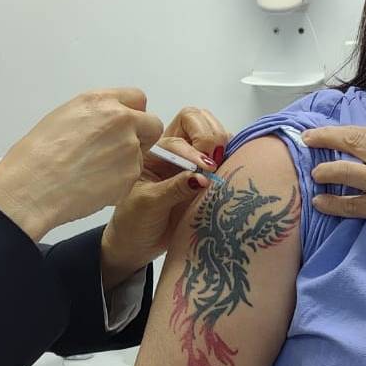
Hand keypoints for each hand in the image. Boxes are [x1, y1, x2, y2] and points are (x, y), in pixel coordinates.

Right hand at [0, 88, 164, 240]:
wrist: (32, 186)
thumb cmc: (37, 156)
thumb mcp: (63, 116)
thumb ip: (95, 114)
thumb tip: (107, 121)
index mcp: (100, 101)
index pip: (137, 98)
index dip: (134, 114)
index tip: (128, 124)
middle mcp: (120, 120)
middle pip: (152, 125)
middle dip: (143, 137)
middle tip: (120, 151)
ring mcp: (128, 148)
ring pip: (141, 155)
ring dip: (126, 163)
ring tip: (94, 172)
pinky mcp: (130, 175)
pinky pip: (132, 178)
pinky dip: (119, 183)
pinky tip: (94, 185)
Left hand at [101, 107, 231, 280]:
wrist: (137, 246)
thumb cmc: (134, 222)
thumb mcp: (149, 204)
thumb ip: (175, 189)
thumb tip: (203, 178)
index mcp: (153, 152)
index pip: (179, 137)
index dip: (193, 151)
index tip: (204, 171)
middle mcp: (174, 151)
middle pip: (197, 119)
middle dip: (209, 134)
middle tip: (213, 162)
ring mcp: (193, 163)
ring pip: (214, 134)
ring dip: (222, 144)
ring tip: (222, 165)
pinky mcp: (207, 178)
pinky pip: (224, 157)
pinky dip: (231, 157)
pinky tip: (231, 170)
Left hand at [302, 114, 365, 257]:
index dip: (344, 130)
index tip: (329, 130)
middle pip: (350, 144)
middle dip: (324, 140)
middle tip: (307, 140)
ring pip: (343, 173)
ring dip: (325, 172)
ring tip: (314, 175)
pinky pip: (351, 206)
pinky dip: (332, 204)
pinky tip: (319, 203)